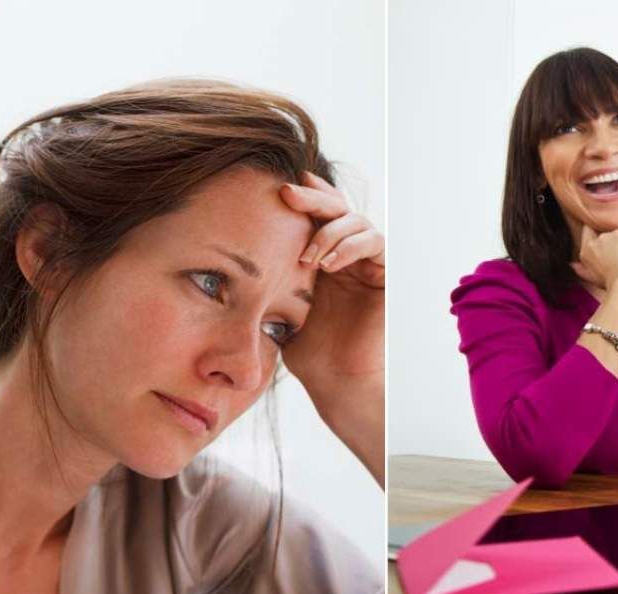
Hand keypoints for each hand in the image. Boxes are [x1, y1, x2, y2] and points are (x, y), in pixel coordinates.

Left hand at [278, 171, 383, 385]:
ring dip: (329, 231)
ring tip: (307, 257)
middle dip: (312, 198)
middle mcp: (347, 256)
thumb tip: (231, 259)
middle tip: (287, 194)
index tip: (279, 186)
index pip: (317, 215)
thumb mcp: (278, 307)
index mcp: (322, 257)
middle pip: (336, 208)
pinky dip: (352, 245)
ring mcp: (367, 264)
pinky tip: (329, 263)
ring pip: (357, 221)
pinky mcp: (386, 276)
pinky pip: (375, 243)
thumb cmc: (307, 352)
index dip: (305, 196)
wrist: (335, 382)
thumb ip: (268, 279)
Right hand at [569, 223, 617, 292]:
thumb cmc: (611, 284)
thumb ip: (583, 270)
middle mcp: (600, 238)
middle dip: (616, 248)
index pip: (588, 231)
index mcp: (587, 249)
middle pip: (610, 237)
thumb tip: (573, 265)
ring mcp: (615, 234)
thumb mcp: (593, 278)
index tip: (603, 246)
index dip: (595, 235)